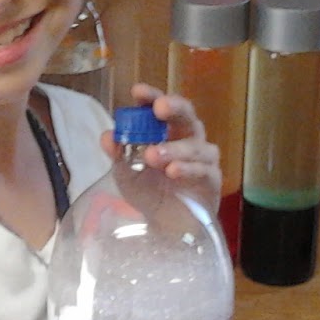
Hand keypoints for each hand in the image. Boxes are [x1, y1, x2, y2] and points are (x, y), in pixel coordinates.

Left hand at [102, 83, 221, 210]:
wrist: (165, 227)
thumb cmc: (149, 192)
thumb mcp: (127, 173)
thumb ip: (119, 154)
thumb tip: (108, 136)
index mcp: (167, 132)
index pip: (161, 108)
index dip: (151, 97)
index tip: (138, 92)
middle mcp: (188, 139)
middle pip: (187, 116)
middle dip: (174, 108)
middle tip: (159, 108)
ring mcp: (203, 159)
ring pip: (195, 145)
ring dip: (174, 148)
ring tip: (152, 155)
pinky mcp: (212, 180)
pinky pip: (203, 169)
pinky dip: (187, 168)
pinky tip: (172, 172)